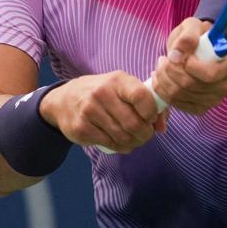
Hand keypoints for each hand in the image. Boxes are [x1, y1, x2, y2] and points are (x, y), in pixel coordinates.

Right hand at [39, 72, 167, 153]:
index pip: (142, 96)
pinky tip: (121, 142)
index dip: (152, 112)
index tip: (151, 118)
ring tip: (133, 138)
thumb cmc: (103, 93)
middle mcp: (102, 93)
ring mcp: (89, 111)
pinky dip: (121, 147)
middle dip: (146, 134)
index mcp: (117, 80)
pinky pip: (111, 144)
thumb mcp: (123, 89)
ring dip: (134, 142)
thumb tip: (162, 127)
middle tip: (145, 135)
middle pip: (134, 124)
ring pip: (123, 137)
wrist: (65, 99)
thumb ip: (148, 104)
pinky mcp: (82, 128)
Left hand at [151, 17, 226, 114]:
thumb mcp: (192, 26)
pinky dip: (163, 91)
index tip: (178, 54)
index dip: (190, 66)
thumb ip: (187, 36)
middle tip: (163, 59)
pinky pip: (178, 104)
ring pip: (181, 95)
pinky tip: (161, 78)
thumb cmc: (197, 36)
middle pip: (192, 85)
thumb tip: (177, 53)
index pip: (211, 74)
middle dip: (171, 71)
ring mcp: (215, 99)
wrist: (195, 50)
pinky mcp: (201, 107)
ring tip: (161, 65)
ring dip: (164, 79)